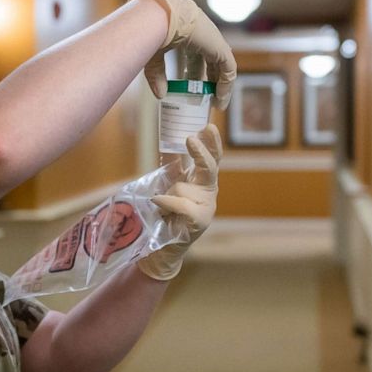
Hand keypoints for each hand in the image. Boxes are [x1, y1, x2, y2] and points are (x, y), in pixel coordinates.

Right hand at [128, 0, 236, 108]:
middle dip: (206, 79)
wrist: (159, 15)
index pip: (194, 55)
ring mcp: (212, 39)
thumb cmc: (151, 30)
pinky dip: (225, 85)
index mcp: (185, 32)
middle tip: (202, 97)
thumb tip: (161, 96)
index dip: (192, 72)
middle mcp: (201, 34)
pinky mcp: (219, 47)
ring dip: (218, 84)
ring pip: (221, 65)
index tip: (188, 89)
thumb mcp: (152, 56)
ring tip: (214, 103)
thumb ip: (157, 75)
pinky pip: (228, 69)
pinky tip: (220, 100)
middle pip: (208, 61)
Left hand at [137, 124, 221, 280]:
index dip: (212, 142)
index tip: (208, 126)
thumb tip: (169, 141)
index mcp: (203, 180)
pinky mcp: (200, 220)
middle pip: (210, 167)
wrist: (164, 244)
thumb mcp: (169, 183)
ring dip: (168, 193)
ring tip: (164, 206)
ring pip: (183, 187)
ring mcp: (207, 206)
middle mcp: (208, 191)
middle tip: (190, 138)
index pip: (213, 158)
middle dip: (201, 152)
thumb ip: (173, 165)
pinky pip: (181, 203)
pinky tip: (159, 203)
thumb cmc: (168, 213)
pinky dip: (167, 202)